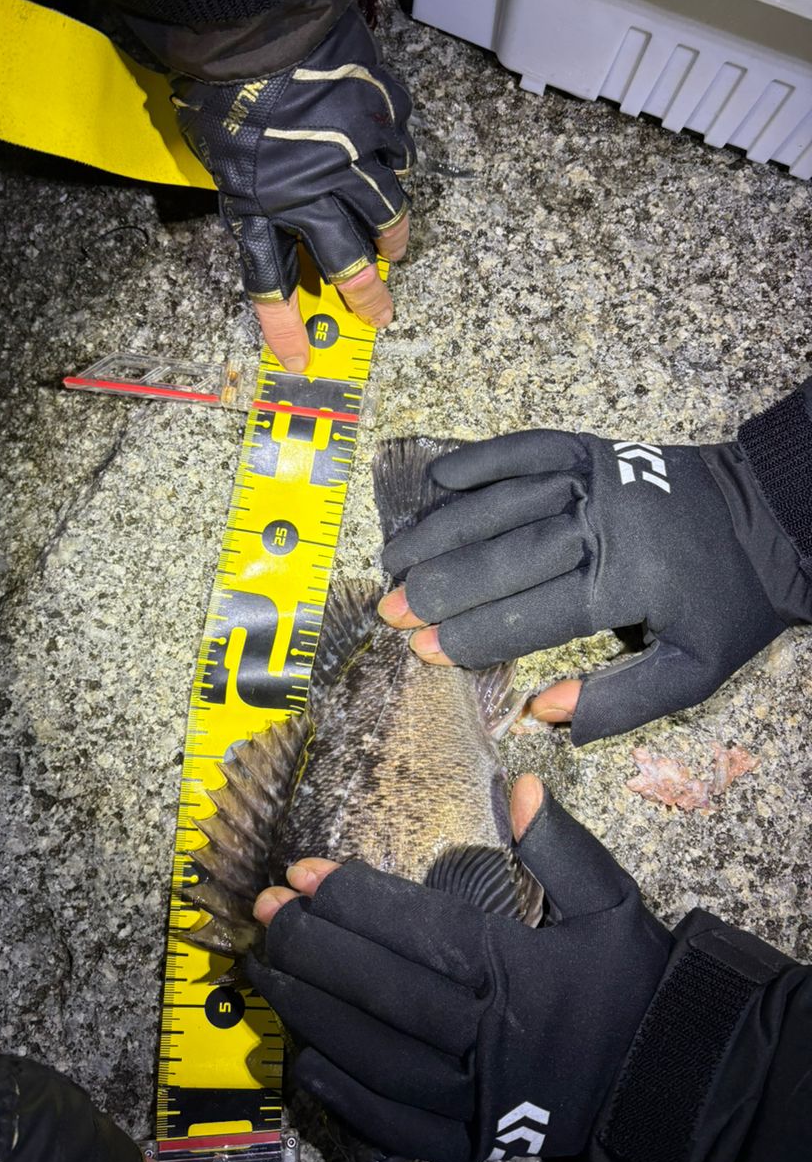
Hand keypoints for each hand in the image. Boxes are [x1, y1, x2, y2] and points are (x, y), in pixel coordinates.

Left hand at [172, 7, 413, 371]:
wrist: (254, 23)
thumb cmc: (220, 83)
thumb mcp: (214, 149)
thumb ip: (240, 185)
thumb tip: (259, 202)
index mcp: (258, 206)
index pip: (270, 284)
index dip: (284, 329)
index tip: (298, 365)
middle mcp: (310, 193)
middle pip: (345, 259)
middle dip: (365, 294)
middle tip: (379, 315)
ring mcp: (351, 156)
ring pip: (385, 211)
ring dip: (393, 236)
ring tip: (395, 250)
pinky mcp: (378, 117)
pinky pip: (400, 149)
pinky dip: (400, 162)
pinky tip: (397, 166)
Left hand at [248, 775, 671, 1161]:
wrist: (676, 1082)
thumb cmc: (634, 985)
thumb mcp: (610, 904)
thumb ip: (561, 846)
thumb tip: (523, 785)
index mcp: (517, 973)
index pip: (417, 931)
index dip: (353, 900)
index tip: (304, 872)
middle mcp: (488, 1037)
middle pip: (381, 991)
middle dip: (314, 948)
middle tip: (266, 912)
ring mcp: (476, 1097)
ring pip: (375, 1057)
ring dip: (313, 1013)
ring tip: (267, 974)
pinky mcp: (472, 1138)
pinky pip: (396, 1124)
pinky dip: (347, 1096)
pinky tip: (307, 1061)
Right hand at [378, 430, 786, 743]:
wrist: (771, 516)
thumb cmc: (726, 603)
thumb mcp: (693, 672)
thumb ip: (618, 701)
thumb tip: (540, 713)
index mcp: (624, 586)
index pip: (530, 616)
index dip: (473, 637)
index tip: (425, 652)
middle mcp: (600, 527)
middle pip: (502, 560)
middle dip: (440, 588)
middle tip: (391, 610)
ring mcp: (593, 480)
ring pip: (501, 505)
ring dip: (442, 532)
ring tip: (396, 559)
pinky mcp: (592, 449)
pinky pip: (525, 449)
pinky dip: (480, 461)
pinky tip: (438, 481)